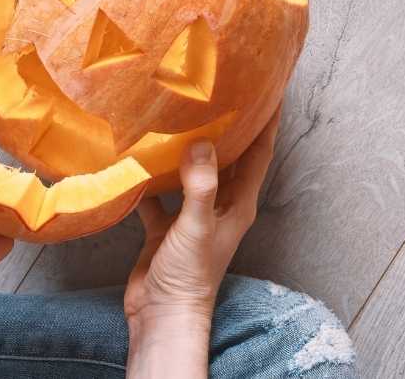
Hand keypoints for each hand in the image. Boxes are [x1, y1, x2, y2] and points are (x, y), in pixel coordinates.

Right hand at [124, 109, 280, 377]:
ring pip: (192, 172)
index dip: (267, 122)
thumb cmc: (189, 276)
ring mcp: (192, 215)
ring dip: (186, 148)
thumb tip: (200, 143)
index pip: (260, 154)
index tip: (270, 89)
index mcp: (239, 204)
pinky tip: (135, 157)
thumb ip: (201, 185)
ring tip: (175, 115)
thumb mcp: (197, 226)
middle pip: (229, 157)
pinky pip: (159, 193)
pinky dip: (149, 176)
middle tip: (218, 91)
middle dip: (227, 127)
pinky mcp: (166, 226)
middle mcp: (220, 205)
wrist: (162, 315)